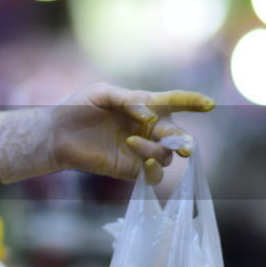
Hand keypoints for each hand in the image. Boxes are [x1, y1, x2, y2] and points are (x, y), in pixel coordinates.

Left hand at [0, 82, 213, 184]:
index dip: (193, 103)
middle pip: (176, 134)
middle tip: (183, 146)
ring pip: (165, 154)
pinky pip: (153, 174)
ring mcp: (141, 150)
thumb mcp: (102, 93)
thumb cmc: (77, 107)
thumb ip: (129, 99)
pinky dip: (153, 168)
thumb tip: (150, 116)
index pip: (175, 102)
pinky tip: (142, 159)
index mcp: (145, 106)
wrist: (56, 133)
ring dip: (155, 148)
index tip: (209, 105)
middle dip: (182, 139)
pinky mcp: (130, 169)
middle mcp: (148, 128)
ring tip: (131, 142)